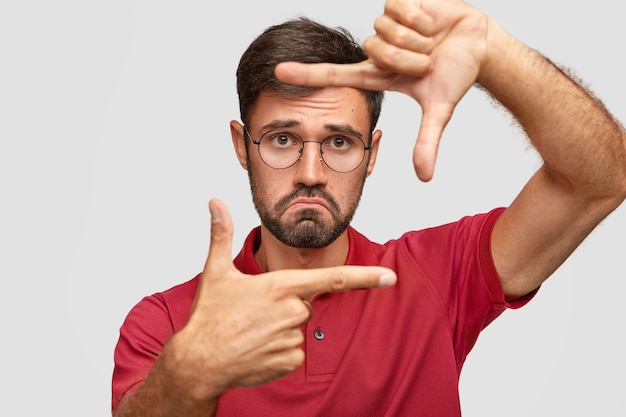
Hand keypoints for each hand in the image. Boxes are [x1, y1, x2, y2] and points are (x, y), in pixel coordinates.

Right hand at [168, 199, 395, 400]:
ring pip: (299, 327)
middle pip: (306, 302)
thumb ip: (221, 233)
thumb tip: (215, 202)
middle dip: (286, 304)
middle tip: (256, 311)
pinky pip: (295, 350)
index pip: (333, 279)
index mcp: (281, 285)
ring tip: (253, 331)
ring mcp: (292, 339)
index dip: (365, 277)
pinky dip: (280, 349)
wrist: (199, 362)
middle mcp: (292, 312)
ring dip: (281, 328)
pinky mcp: (290, 361)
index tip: (389, 277)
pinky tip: (258, 348)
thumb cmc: (209, 315)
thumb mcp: (216, 271)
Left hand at [274, 0, 488, 180]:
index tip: (278, 72)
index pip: (335, 74)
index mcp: (377, 74)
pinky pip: (398, 8)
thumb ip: (426, 143)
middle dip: (407, 57)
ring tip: (430, 41)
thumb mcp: (439, 109)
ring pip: (385, 30)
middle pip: (374, 50)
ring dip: (416, 38)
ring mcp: (385, 26)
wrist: (478, 44)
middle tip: (427, 59)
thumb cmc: (455, 74)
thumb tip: (424, 178)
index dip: (307, 75)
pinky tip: (430, 22)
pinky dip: (420, 17)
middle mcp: (376, 50)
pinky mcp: (397, 3)